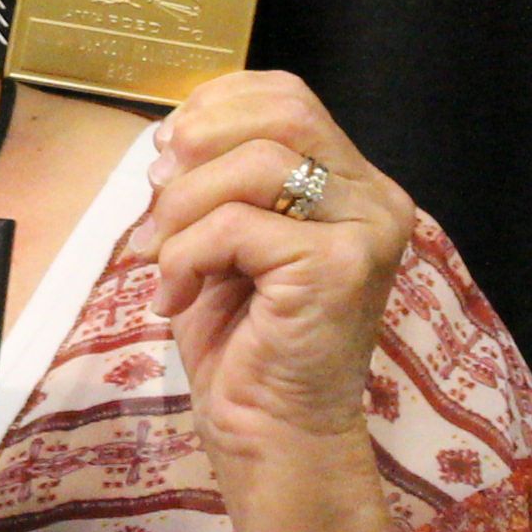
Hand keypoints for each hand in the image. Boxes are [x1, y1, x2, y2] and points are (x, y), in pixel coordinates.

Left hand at [131, 70, 414, 467]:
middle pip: (282, 112)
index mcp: (353, 184)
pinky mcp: (341, 267)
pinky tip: (176, 297)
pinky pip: (237, 226)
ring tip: (159, 256)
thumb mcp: (222, 237)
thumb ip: (214, 178)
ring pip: (255, 165)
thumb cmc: (244, 341)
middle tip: (156, 194)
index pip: (288, 96)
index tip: (165, 153)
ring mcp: (367, 231)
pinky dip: (187, 255)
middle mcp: (375, 199)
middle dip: (199, 143)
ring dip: (183, 208)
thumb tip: (169, 134)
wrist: (271, 435)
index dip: (215, 106)